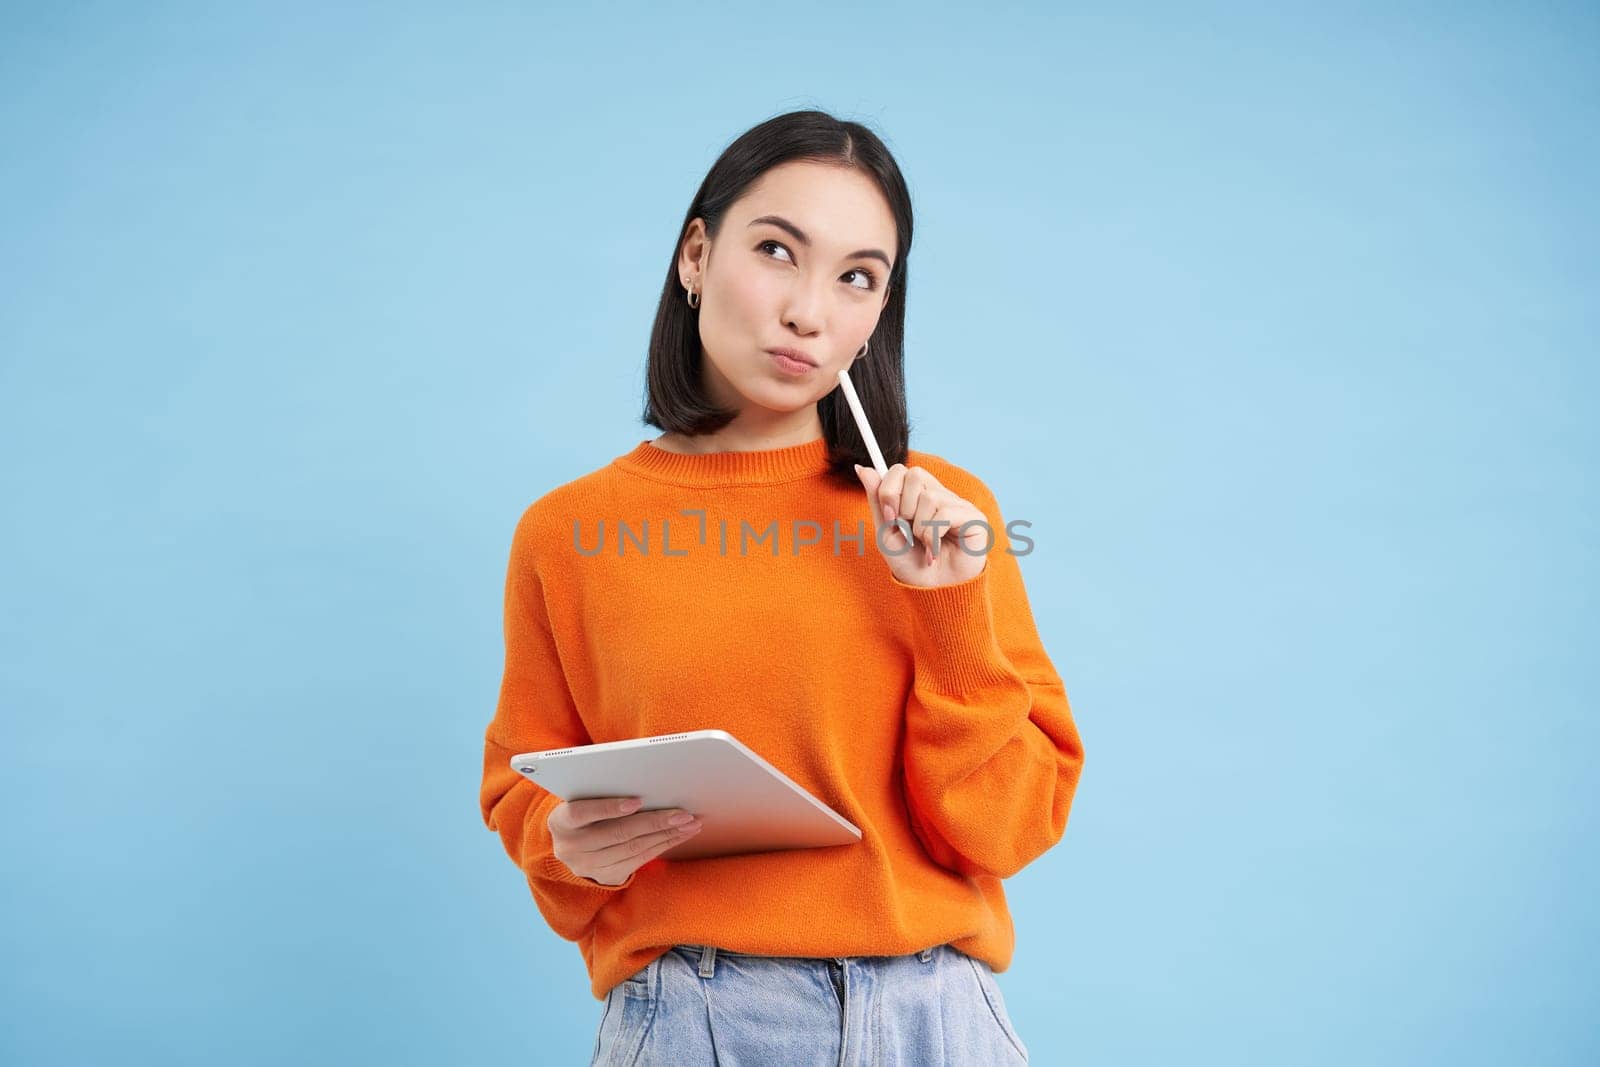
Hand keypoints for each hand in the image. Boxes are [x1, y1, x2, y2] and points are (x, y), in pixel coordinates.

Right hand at [548, 796, 703, 885]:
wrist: (572, 843)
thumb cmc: (585, 808)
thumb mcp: (583, 798)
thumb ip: (602, 791)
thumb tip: (646, 782)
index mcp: (559, 822)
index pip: (581, 813)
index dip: (608, 808)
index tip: (637, 800)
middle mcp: (569, 848)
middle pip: (616, 834)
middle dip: (653, 822)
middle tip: (682, 813)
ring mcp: (587, 866)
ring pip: (632, 849)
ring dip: (666, 835)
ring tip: (690, 823)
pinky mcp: (606, 877)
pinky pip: (640, 860)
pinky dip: (663, 845)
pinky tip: (680, 834)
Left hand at [852, 462, 990, 588]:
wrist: (932, 591)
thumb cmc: (911, 563)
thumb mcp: (886, 531)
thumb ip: (877, 499)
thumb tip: (861, 467)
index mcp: (919, 495)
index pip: (900, 470)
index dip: (889, 491)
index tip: (890, 518)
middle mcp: (940, 494)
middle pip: (915, 475)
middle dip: (903, 508)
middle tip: (909, 532)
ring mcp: (958, 504)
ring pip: (929, 497)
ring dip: (919, 528)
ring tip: (924, 546)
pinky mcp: (974, 518)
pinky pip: (945, 514)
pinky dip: (933, 537)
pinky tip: (934, 552)